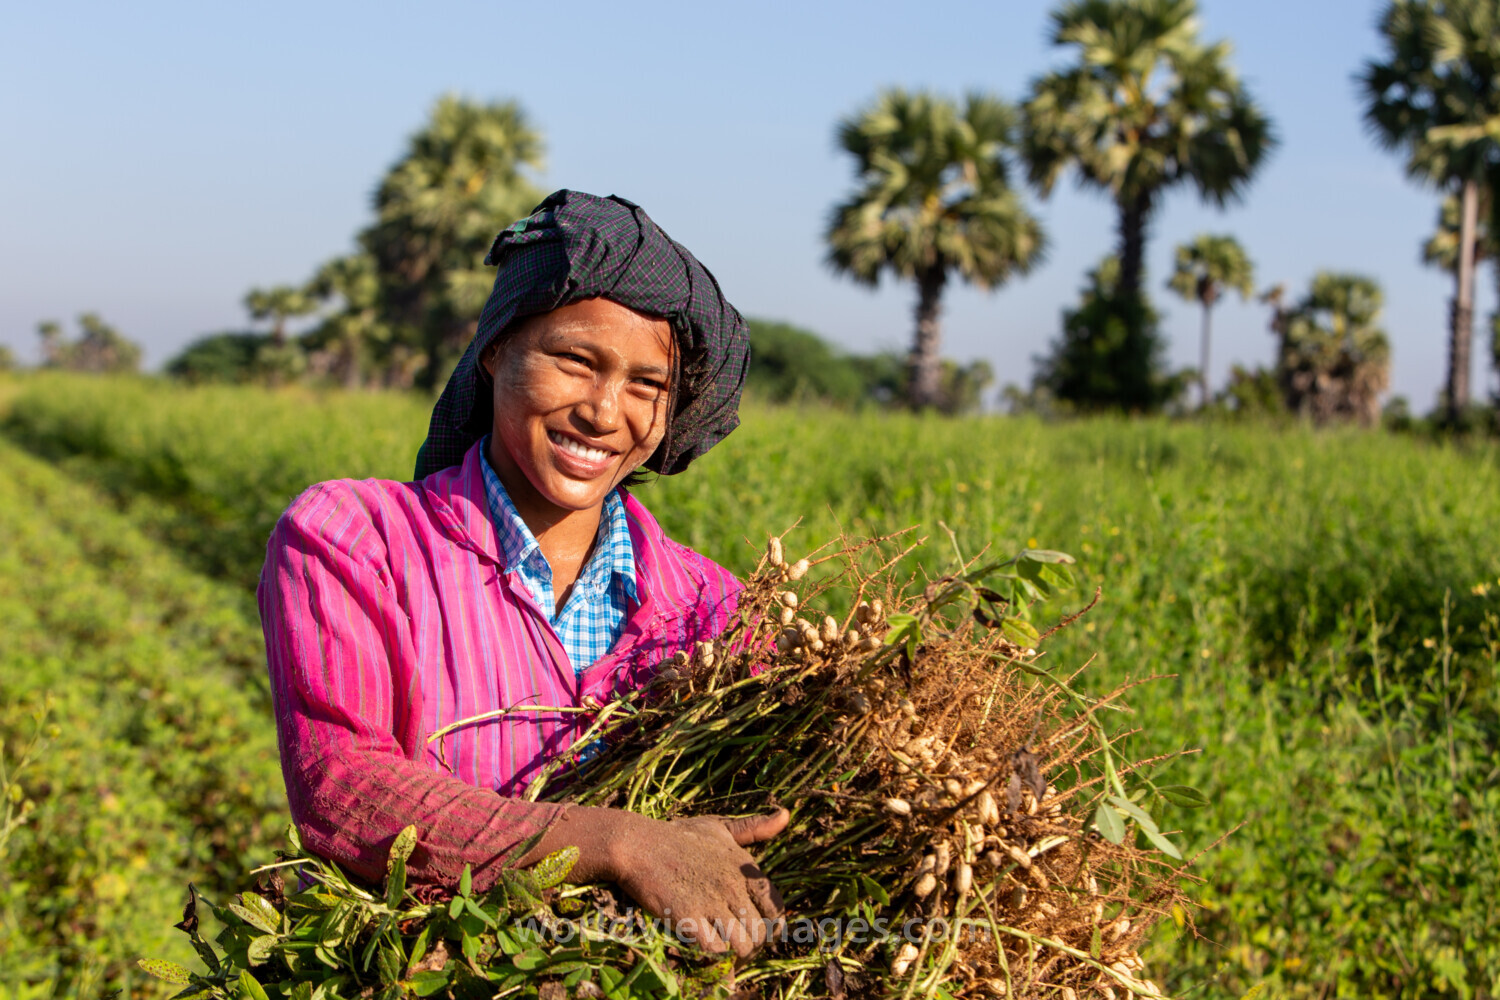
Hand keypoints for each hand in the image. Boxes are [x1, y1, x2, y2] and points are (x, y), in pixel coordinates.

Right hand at [524, 805, 787, 957]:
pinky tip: (703, 938)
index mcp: (743, 867)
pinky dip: (712, 949)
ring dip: (733, 948)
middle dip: (751, 939)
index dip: (773, 923)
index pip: (775, 906)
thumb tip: (786, 815)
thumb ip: (754, 828)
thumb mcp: (719, 827)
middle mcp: (732, 886)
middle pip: (760, 931)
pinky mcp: (688, 917)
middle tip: (737, 936)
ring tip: (721, 940)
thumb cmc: (678, 836)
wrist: (637, 844)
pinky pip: (714, 948)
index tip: (761, 926)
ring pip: (741, 944)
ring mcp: (711, 902)